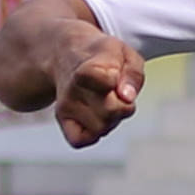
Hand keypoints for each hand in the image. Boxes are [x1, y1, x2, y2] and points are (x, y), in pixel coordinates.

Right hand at [51, 31, 147, 149]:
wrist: (69, 54)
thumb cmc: (103, 57)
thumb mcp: (126, 54)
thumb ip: (132, 74)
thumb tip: (127, 98)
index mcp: (90, 67)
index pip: (104, 80)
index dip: (117, 83)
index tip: (116, 75)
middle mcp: (73, 88)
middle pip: (110, 112)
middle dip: (123, 106)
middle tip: (118, 93)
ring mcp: (66, 105)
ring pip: (100, 128)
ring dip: (111, 120)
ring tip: (106, 102)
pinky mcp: (62, 119)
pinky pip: (79, 140)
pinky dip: (93, 134)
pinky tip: (95, 118)